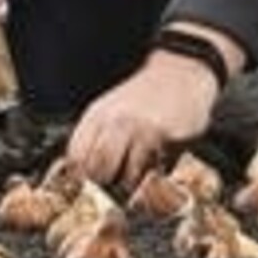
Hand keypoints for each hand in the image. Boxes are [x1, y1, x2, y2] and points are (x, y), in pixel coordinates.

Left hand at [65, 51, 219, 186]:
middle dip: (105, 184)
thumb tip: (78, 173)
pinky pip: (158, 172)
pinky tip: (158, 160)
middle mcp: (119, 123)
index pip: (76, 157)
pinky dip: (156, 174)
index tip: (86, 183)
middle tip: (113, 183)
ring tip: (138, 173)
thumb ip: (93, 137)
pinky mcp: (170, 141)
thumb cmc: (143, 95)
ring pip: (129, 178)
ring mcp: (145, 132)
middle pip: (99, 171)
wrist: (180, 73)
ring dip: (132, 183)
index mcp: (98, 115)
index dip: (79, 175)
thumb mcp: (109, 108)